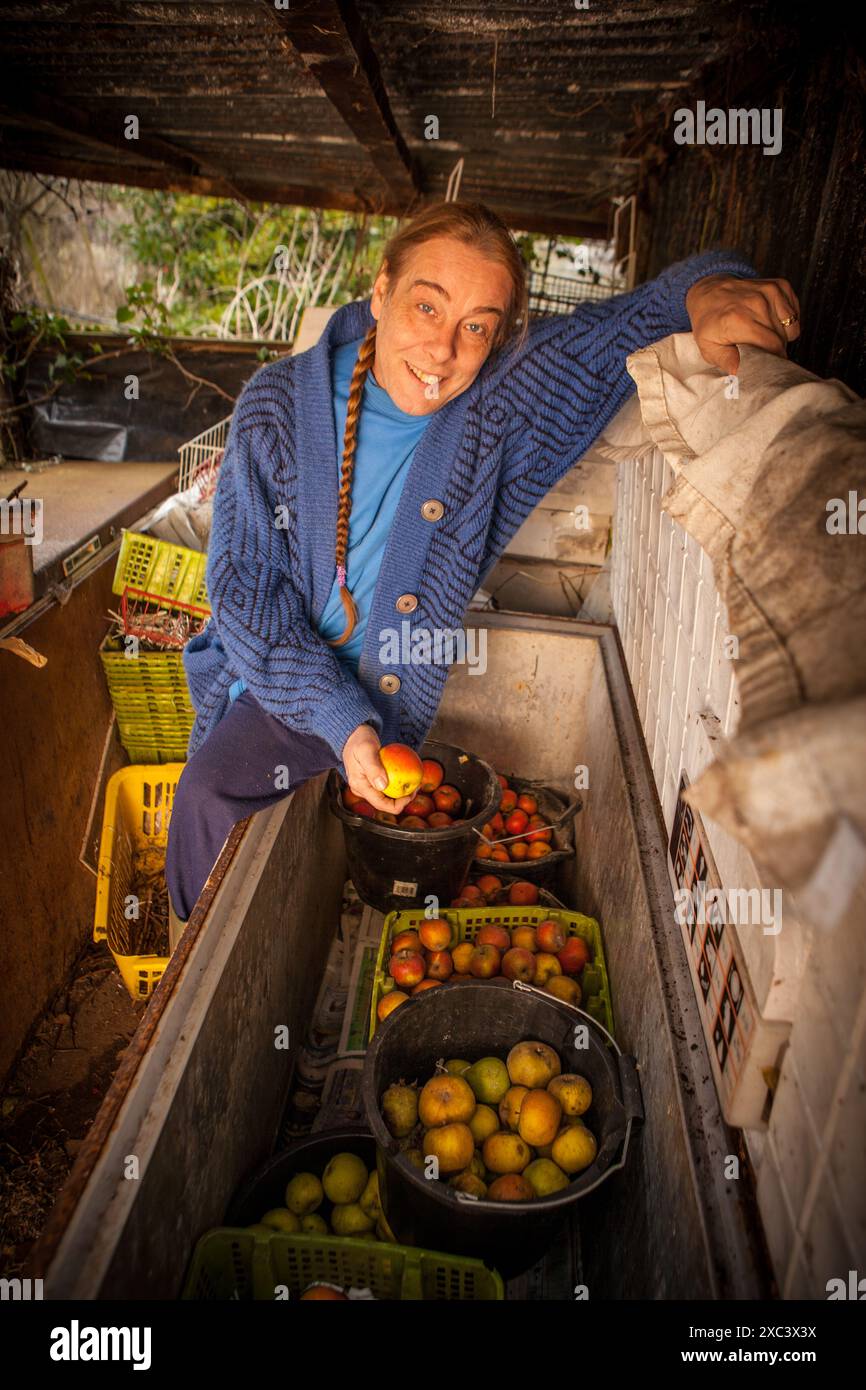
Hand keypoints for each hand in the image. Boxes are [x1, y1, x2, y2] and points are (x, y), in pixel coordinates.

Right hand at [342, 723, 413, 814]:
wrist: (353, 735)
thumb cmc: (358, 740)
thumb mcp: (366, 750)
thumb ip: (373, 767)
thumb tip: (382, 785)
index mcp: (359, 786)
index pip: (381, 805)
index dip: (399, 805)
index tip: (411, 794)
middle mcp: (362, 789)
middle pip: (386, 803)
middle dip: (403, 799)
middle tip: (416, 786)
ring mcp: (367, 786)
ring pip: (388, 796)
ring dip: (402, 792)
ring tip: (415, 782)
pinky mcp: (372, 780)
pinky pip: (388, 786)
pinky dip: (399, 783)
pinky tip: (408, 776)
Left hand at [685, 273, 800, 374]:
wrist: (709, 292)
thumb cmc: (709, 323)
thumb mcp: (709, 347)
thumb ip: (726, 361)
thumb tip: (739, 374)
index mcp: (739, 320)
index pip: (772, 346)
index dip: (774, 359)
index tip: (768, 365)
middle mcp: (757, 303)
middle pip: (782, 338)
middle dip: (775, 350)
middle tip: (761, 351)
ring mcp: (769, 291)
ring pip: (791, 326)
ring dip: (782, 335)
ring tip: (763, 335)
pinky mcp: (778, 285)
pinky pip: (794, 313)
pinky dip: (786, 320)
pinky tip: (769, 320)